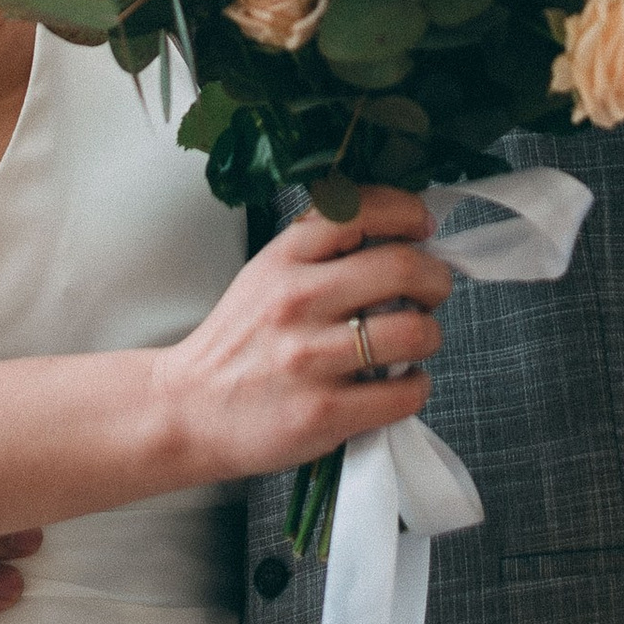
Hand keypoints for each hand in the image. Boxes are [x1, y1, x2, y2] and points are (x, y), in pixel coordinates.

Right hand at [152, 186, 451, 485]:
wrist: (188, 411)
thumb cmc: (237, 344)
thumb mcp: (264, 274)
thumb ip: (321, 250)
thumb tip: (397, 234)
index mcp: (284, 259)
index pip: (362, 210)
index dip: (408, 212)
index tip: (422, 226)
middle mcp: (297, 301)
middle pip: (404, 267)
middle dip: (436, 278)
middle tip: (432, 290)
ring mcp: (310, 359)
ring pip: (415, 332)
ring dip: (430, 335)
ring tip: (415, 340)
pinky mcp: (323, 413)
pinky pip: (404, 392)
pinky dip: (416, 386)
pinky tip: (399, 382)